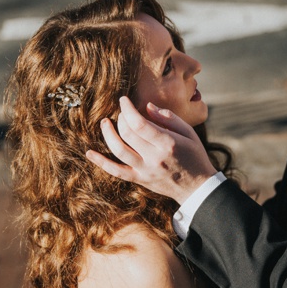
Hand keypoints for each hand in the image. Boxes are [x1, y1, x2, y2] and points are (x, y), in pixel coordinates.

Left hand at [85, 97, 216, 203]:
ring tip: (105, 123)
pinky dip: (101, 162)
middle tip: (120, 112)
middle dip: (120, 118)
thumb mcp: (189, 133)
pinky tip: (90, 153)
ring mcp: (145, 170)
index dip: (127, 109)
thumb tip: (147, 106)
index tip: (123, 100)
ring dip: (108, 134)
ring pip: (118, 150)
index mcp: (168, 143)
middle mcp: (154, 157)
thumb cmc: (194, 156)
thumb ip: (168, 118)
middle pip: (127, 134)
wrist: (197, 187)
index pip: (140, 123)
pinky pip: (116, 171)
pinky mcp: (140, 180)